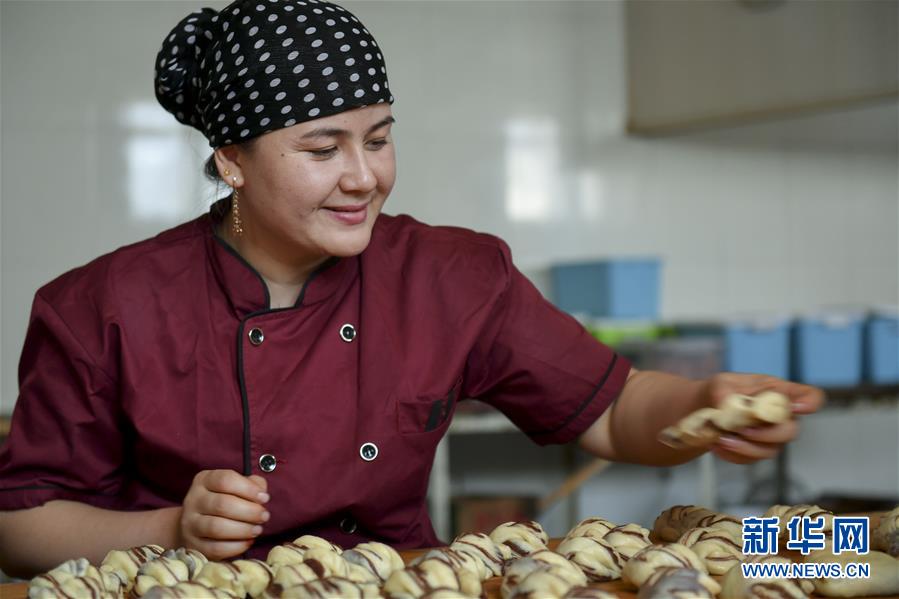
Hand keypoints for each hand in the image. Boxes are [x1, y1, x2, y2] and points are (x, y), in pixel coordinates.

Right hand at [178, 469, 269, 559]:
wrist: (196, 525)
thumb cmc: (224, 501)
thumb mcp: (236, 486)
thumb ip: (252, 485)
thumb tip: (262, 494)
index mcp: (204, 480)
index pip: (225, 480)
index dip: (248, 489)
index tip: (265, 498)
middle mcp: (194, 500)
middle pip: (222, 504)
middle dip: (249, 511)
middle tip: (264, 516)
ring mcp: (190, 524)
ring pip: (216, 527)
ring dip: (243, 529)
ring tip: (258, 530)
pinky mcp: (193, 545)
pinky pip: (215, 548)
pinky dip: (235, 547)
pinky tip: (248, 542)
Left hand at [701, 372, 823, 463]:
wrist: (706, 409)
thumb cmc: (722, 391)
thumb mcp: (720, 383)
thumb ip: (725, 392)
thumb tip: (726, 407)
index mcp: (778, 393)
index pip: (809, 396)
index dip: (810, 402)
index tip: (798, 407)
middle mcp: (781, 417)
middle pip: (791, 431)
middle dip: (767, 434)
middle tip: (742, 429)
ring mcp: (771, 437)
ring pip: (770, 450)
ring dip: (745, 447)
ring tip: (721, 437)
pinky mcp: (756, 451)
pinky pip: (750, 459)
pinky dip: (732, 454)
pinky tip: (717, 443)